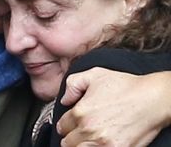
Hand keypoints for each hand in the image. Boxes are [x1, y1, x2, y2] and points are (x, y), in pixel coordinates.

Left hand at [56, 67, 170, 146]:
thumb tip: (64, 99)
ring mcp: (103, 143)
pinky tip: (99, 143)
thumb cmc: (127, 87)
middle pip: (68, 142)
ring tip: (88, 139)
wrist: (153, 98)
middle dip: (72, 136)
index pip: (61, 126)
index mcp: (80, 112)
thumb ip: (73, 84)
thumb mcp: (95, 75)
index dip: (66, 124)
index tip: (71, 124)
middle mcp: (89, 129)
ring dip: (81, 145)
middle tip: (80, 132)